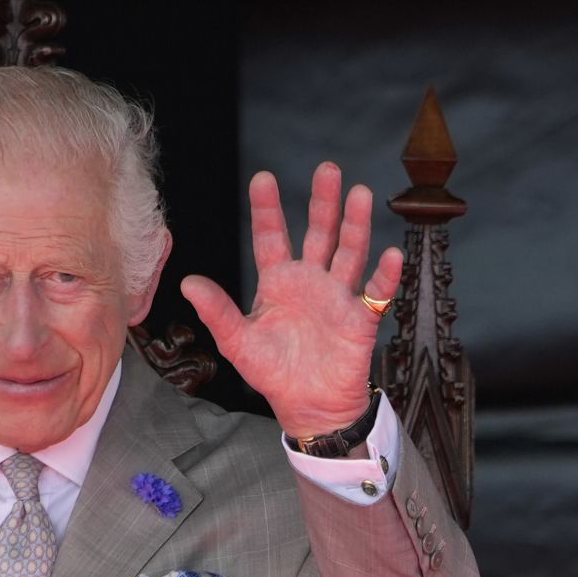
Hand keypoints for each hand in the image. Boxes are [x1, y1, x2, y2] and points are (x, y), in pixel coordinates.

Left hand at [181, 162, 401, 437]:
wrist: (308, 407)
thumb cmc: (273, 373)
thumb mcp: (238, 343)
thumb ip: (217, 311)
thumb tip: (187, 281)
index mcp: (278, 283)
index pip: (271, 237)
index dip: (267, 209)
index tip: (263, 177)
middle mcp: (310, 282)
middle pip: (318, 233)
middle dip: (322, 202)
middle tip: (327, 168)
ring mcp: (338, 297)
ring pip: (349, 252)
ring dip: (355, 225)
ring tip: (360, 193)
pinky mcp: (361, 318)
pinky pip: (376, 293)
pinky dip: (384, 276)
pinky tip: (390, 255)